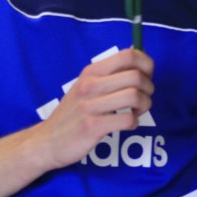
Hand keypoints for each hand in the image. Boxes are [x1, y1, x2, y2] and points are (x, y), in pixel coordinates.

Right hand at [30, 48, 153, 170]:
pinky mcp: (92, 127)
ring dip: (144, 105)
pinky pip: (127, 120)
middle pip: (136, 76)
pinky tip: (128, 124)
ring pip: (134, 96)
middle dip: (149, 88)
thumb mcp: (87, 85)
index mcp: (92, 71)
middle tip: (143, 98)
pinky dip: (134, 122)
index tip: (148, 76)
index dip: (146, 64)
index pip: (128, 55)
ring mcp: (90, 106)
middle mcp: (90, 85)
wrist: (47, 141)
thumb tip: (138, 55)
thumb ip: (110, 73)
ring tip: (137, 111)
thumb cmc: (74, 112)